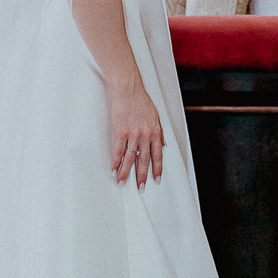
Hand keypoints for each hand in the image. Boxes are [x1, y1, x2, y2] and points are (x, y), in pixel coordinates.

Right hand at [110, 74, 164, 188]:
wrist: (129, 89)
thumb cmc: (141, 101)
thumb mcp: (155, 116)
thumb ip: (159, 132)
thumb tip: (163, 145)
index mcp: (155, 131)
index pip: (158, 154)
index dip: (157, 168)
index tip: (156, 179)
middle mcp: (145, 134)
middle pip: (144, 159)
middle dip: (142, 175)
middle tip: (141, 188)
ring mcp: (133, 134)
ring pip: (130, 158)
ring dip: (126, 172)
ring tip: (122, 183)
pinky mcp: (120, 132)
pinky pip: (118, 151)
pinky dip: (116, 162)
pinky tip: (114, 170)